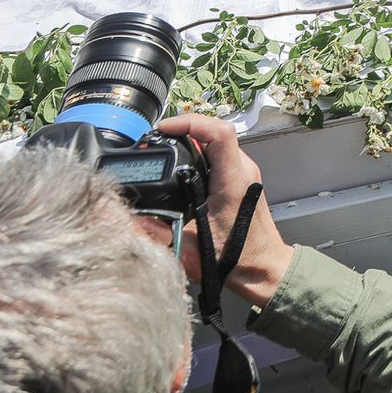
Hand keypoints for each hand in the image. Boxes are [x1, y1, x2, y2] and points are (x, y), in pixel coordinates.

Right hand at [154, 114, 294, 306]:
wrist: (263, 269)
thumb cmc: (235, 259)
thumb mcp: (189, 249)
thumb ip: (156, 234)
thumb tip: (128, 218)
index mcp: (232, 182)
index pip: (219, 133)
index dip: (190, 123)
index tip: (164, 129)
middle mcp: (242, 172)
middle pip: (214, 132)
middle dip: (183, 129)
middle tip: (156, 138)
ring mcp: (243, 174)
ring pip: (216, 143)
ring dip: (190, 141)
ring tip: (164, 147)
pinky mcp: (240, 180)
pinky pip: (219, 155)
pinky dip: (198, 153)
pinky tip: (179, 166)